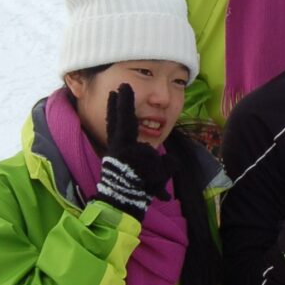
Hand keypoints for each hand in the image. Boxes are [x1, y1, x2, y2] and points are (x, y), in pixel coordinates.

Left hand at [96, 85, 172, 216]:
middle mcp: (117, 143)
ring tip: (114, 106)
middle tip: (114, 91)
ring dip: (115, 116)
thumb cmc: (141, 181)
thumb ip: (167, 163)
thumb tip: (170, 162)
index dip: (126, 101)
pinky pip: (116, 140)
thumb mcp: (160, 170)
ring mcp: (114, 151)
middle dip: (115, 105)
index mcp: (126, 141)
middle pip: (114, 120)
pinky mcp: (114, 160)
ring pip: (113, 129)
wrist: (123, 198)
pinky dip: (117, 131)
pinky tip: (121, 131)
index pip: (126, 116)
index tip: (124, 86)